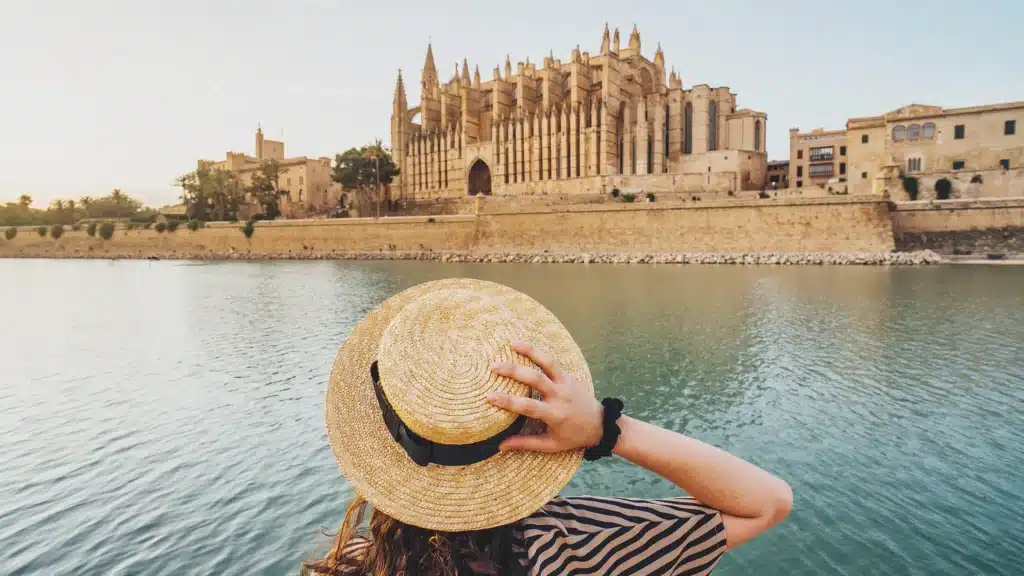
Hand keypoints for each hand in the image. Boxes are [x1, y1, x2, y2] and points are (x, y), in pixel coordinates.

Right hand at [487, 341, 603, 452]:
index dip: (509, 402)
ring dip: (530, 351)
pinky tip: (525, 345)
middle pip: (536, 379)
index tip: (490, 396)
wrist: (600, 424)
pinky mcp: (569, 376)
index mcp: (555, 415)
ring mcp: (566, 383)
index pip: (529, 407)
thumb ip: (526, 443)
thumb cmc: (573, 437)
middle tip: (494, 366)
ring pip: (548, 363)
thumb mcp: (551, 445)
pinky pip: (553, 361)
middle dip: (514, 371)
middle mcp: (560, 396)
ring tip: (512, 343)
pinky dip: (539, 352)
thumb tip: (500, 446)